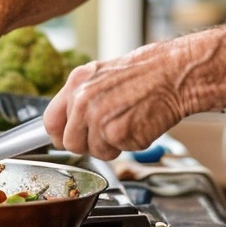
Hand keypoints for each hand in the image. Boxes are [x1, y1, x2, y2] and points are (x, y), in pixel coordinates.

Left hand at [43, 38, 200, 159]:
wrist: (175, 74)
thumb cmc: (146, 74)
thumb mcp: (103, 76)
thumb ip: (81, 98)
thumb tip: (66, 126)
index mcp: (77, 82)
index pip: (50, 121)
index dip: (60, 136)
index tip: (68, 139)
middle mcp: (83, 99)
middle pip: (71, 143)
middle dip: (90, 143)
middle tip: (110, 129)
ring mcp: (98, 117)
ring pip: (94, 152)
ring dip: (112, 146)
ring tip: (128, 122)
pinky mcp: (117, 133)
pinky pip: (116, 153)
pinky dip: (130, 145)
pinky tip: (139, 125)